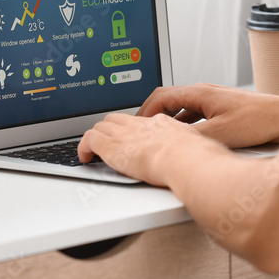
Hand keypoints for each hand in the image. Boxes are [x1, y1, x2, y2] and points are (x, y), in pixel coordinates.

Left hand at [78, 113, 205, 186]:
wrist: (185, 159)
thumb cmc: (194, 158)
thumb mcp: (194, 147)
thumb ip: (188, 149)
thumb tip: (195, 156)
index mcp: (160, 124)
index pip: (139, 122)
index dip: (131, 129)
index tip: (129, 138)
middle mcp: (140, 125)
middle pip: (116, 119)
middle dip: (109, 129)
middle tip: (108, 143)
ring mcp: (124, 134)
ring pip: (101, 126)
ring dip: (96, 138)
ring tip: (94, 152)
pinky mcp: (111, 146)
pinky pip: (89, 139)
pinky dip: (83, 148)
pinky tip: (85, 158)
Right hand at [137, 83, 278, 147]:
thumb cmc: (258, 121)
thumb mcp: (219, 133)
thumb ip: (192, 136)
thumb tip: (171, 143)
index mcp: (199, 93)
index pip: (160, 97)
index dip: (144, 112)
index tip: (135, 126)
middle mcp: (203, 93)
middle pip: (166, 99)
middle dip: (150, 115)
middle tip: (140, 130)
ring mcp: (212, 100)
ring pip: (180, 108)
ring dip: (167, 120)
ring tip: (157, 135)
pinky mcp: (220, 109)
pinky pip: (192, 114)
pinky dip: (182, 124)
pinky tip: (183, 138)